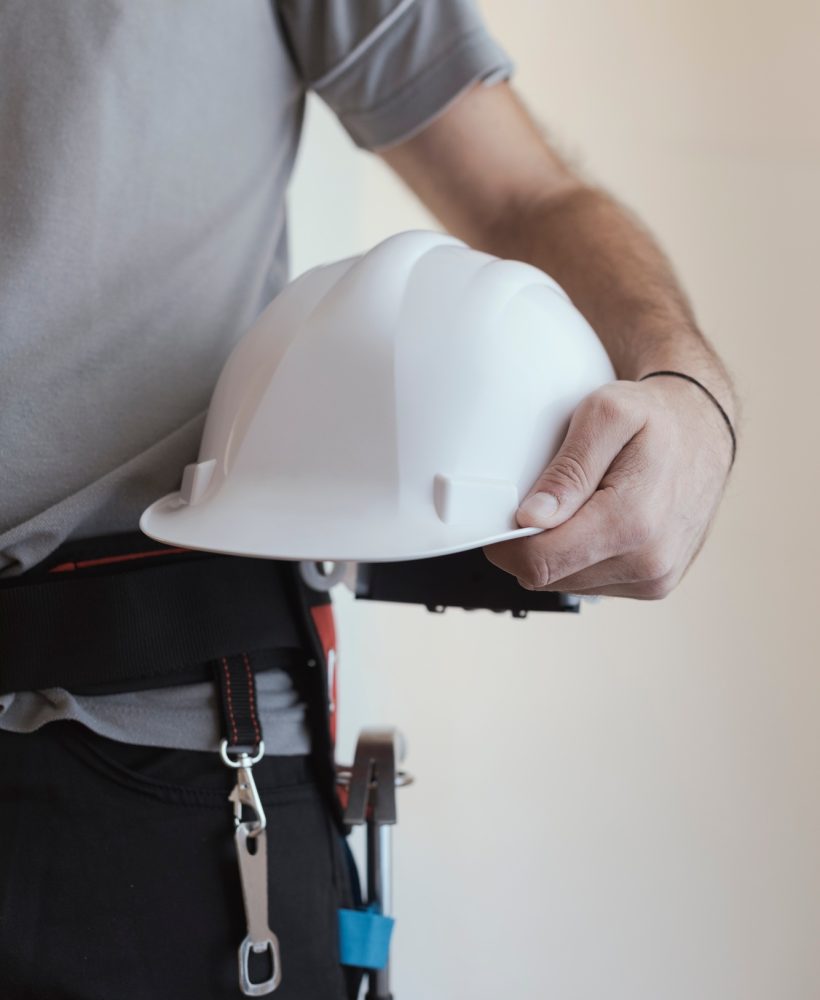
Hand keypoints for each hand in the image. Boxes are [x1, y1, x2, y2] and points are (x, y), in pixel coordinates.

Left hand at [484, 377, 733, 598]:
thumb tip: (533, 518)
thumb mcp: (607, 415)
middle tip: (546, 497)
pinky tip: (597, 520)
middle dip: (532, 542)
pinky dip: (581, 556)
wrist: (706, 430)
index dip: (505, 543)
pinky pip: (591, 583)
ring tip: (579, 504)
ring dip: (558, 550)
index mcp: (632, 522)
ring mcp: (654, 579)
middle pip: (547, 576)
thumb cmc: (656, 417)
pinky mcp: (654, 585)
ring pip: (566, 583)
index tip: (500, 515)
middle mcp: (648, 562)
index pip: (538, 562)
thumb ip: (568, 469)